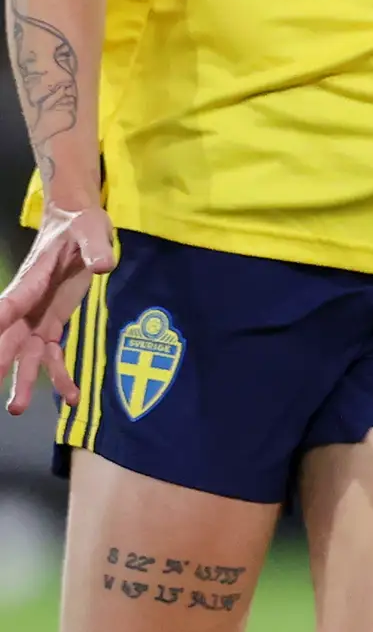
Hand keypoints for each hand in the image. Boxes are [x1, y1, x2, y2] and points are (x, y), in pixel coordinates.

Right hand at [0, 204, 113, 415]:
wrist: (77, 222)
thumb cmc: (80, 224)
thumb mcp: (92, 230)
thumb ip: (95, 248)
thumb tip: (103, 266)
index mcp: (31, 279)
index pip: (11, 303)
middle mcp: (29, 302)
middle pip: (10, 336)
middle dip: (0, 361)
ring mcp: (39, 314)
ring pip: (27, 352)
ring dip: (24, 379)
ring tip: (19, 409)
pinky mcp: (54, 321)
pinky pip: (52, 353)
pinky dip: (59, 374)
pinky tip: (72, 397)